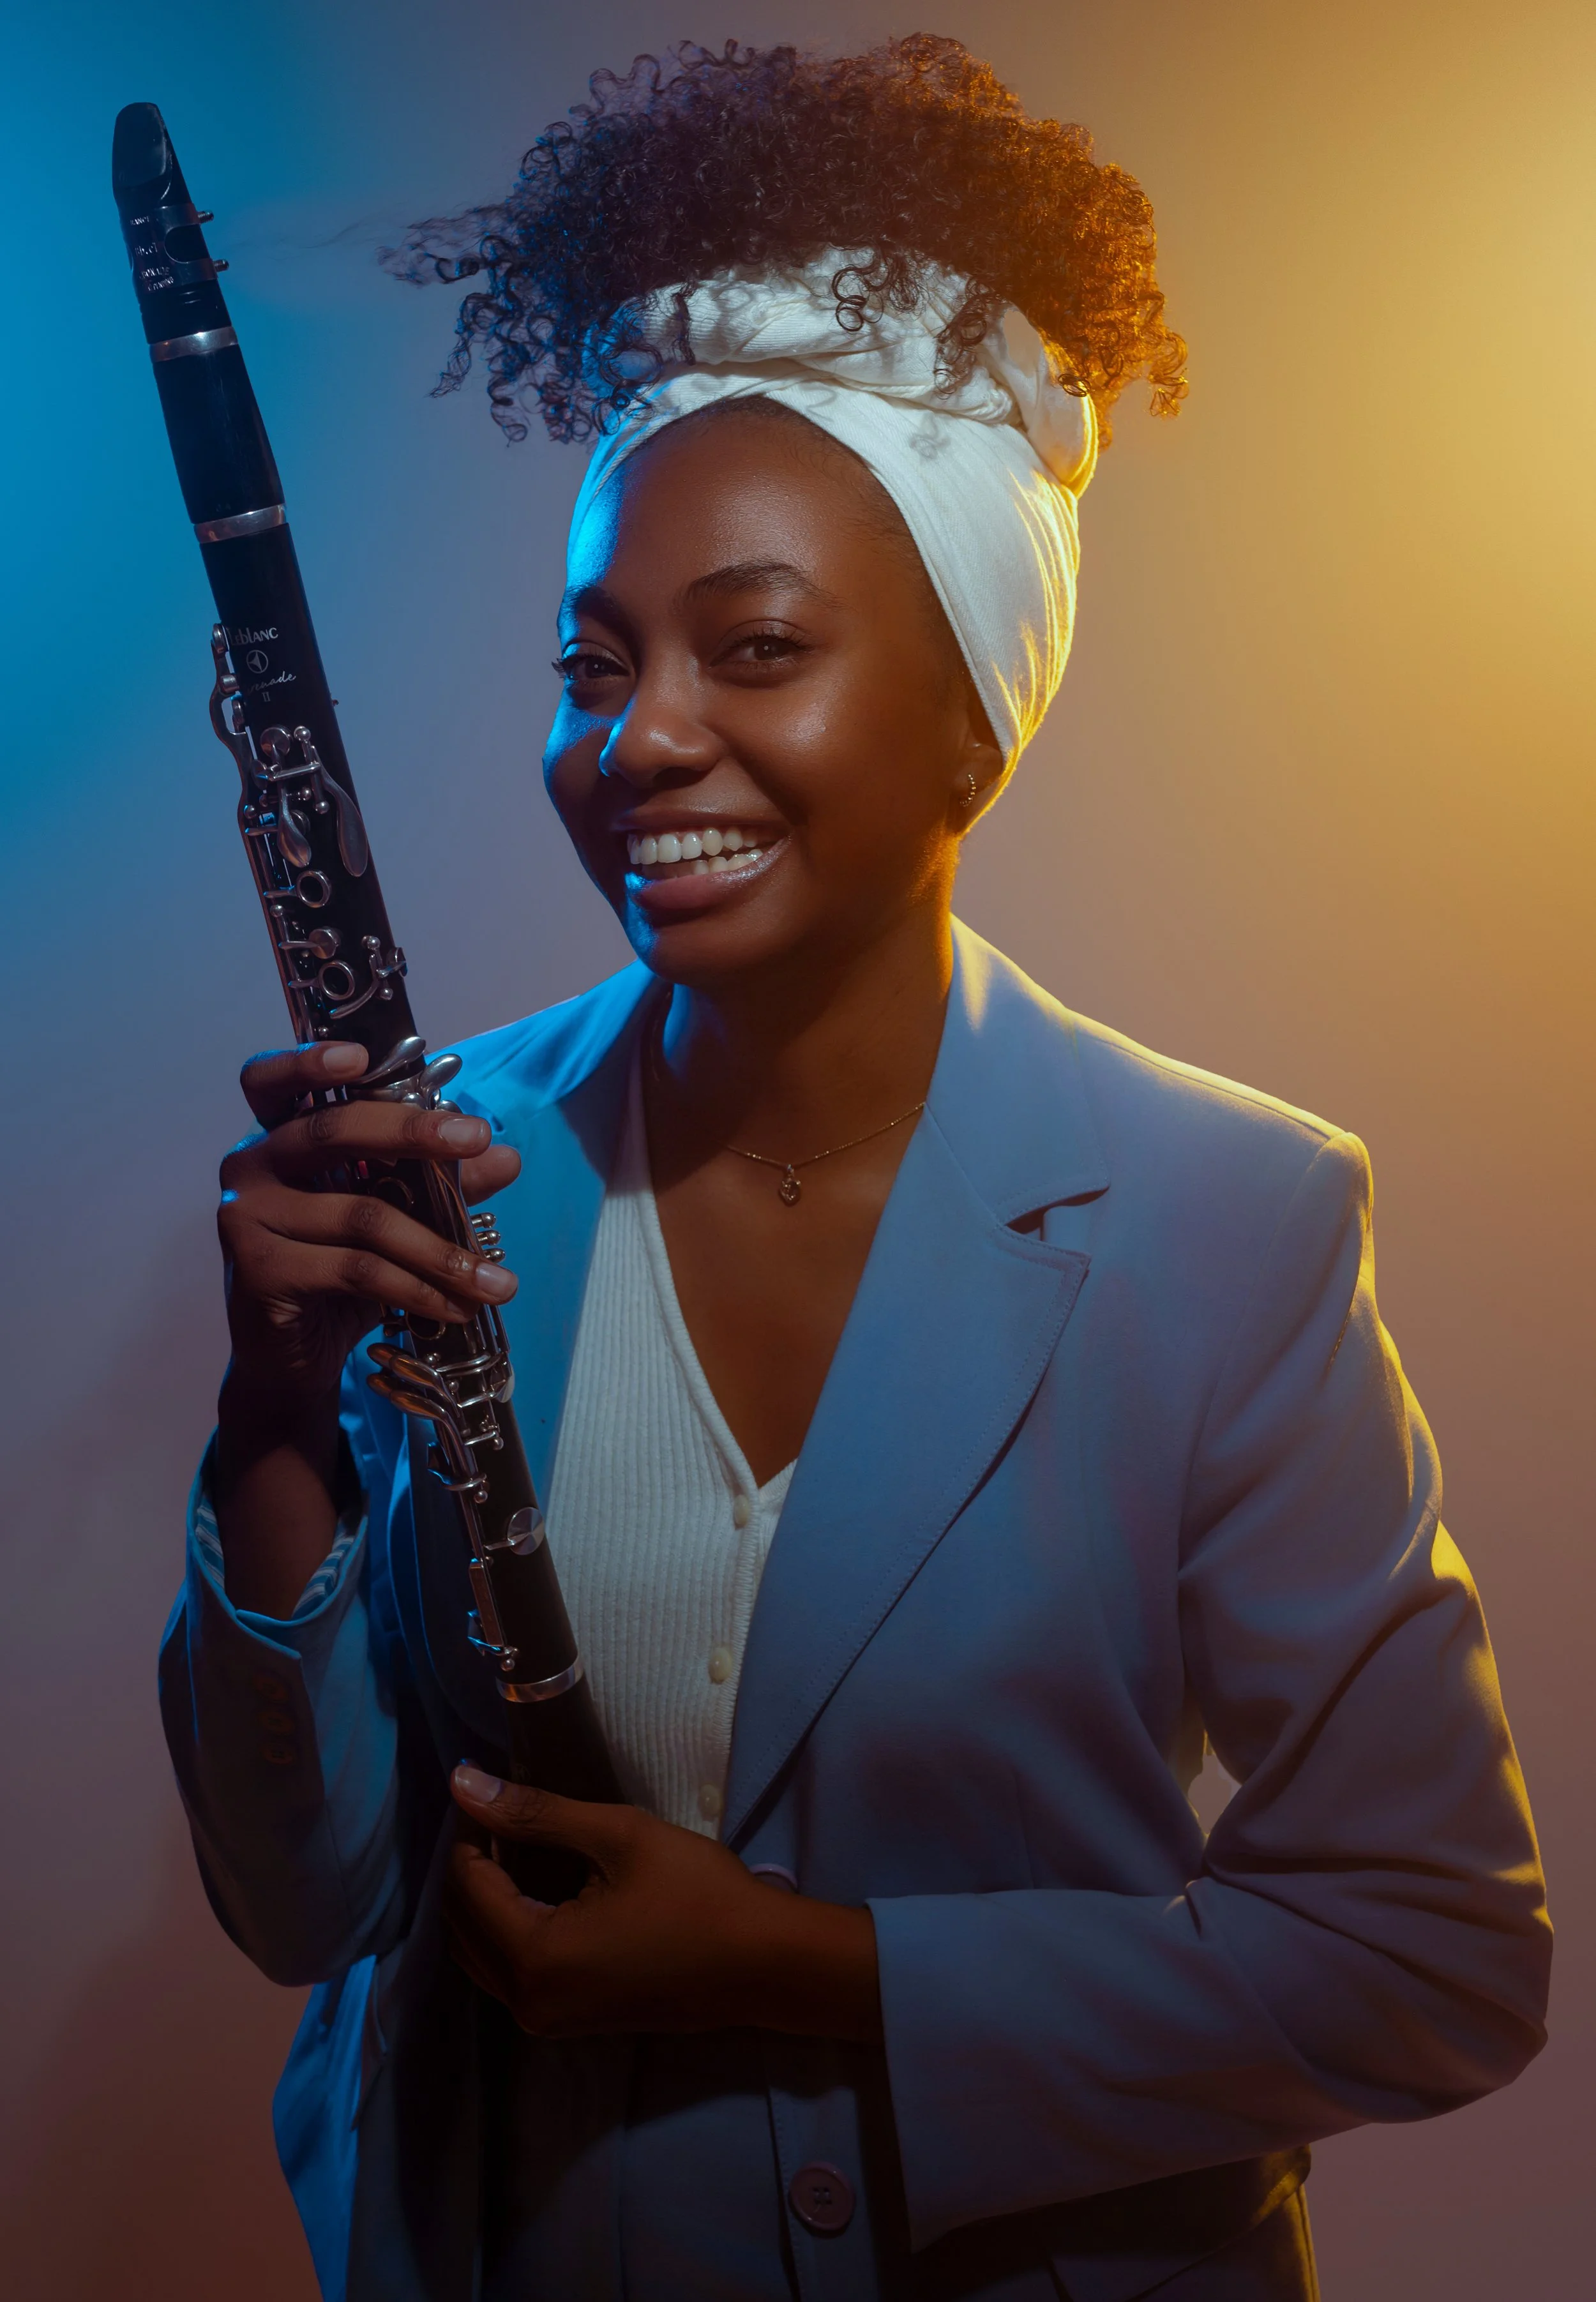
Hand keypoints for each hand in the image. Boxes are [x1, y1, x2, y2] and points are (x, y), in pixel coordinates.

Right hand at [219, 1040, 521, 1410]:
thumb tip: (505, 1156)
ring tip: (497, 1282)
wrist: (289, 1358)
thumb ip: (440, 1182)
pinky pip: (356, 1270)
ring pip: (362, 1216)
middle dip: (414, 1132)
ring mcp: (244, 1218)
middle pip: (331, 1132)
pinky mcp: (259, 1271)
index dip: (307, 1062)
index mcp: (275, 1138)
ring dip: (442, 1251)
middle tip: (480, 1141)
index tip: (361, 1058)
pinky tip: (456, 1308)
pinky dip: (417, 1289)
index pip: (271, 1082)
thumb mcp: (394, 1218)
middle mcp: (249, 1167)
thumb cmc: (336, 1274)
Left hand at [446, 1766, 882, 2042]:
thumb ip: (536, 1812)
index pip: (466, 1887)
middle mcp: (528, 2002)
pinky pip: (510, 1971)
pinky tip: (537, 1885)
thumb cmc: (697, 1894)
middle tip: (503, 1812)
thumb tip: (463, 1782)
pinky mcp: (568, 2020)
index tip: (489, 1789)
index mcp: (536, 1959)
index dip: (470, 1831)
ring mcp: (548, 2019)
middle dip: (471, 1865)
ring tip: (520, 1842)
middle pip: (461, 1926)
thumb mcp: (619, 1837)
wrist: (762, 1965)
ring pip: (480, 1953)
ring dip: (485, 1898)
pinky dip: (507, 1927)